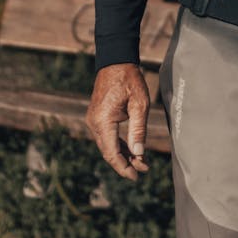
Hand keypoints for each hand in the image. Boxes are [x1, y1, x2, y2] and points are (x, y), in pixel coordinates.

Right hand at [85, 63, 149, 180]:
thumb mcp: (140, 104)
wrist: (116, 61)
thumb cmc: (130, 80)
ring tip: (141, 162)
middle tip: (143, 171)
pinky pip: (107, 136)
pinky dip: (119, 144)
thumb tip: (138, 154)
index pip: (112, 152)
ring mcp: (94, 120)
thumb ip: (138, 130)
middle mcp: (94, 123)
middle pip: (108, 151)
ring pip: (107, 145)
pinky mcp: (97, 116)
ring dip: (123, 154)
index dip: (123, 167)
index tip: (136, 177)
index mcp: (103, 121)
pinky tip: (132, 150)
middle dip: (125, 163)